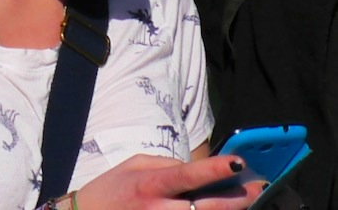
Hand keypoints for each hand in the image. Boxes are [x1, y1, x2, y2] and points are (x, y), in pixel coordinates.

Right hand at [74, 152, 260, 209]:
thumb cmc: (110, 189)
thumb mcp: (132, 166)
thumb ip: (166, 164)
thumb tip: (197, 169)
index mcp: (148, 184)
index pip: (187, 175)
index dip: (215, 169)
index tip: (238, 162)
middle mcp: (158, 209)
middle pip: (208, 206)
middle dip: (238, 198)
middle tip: (257, 188)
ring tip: (245, 200)